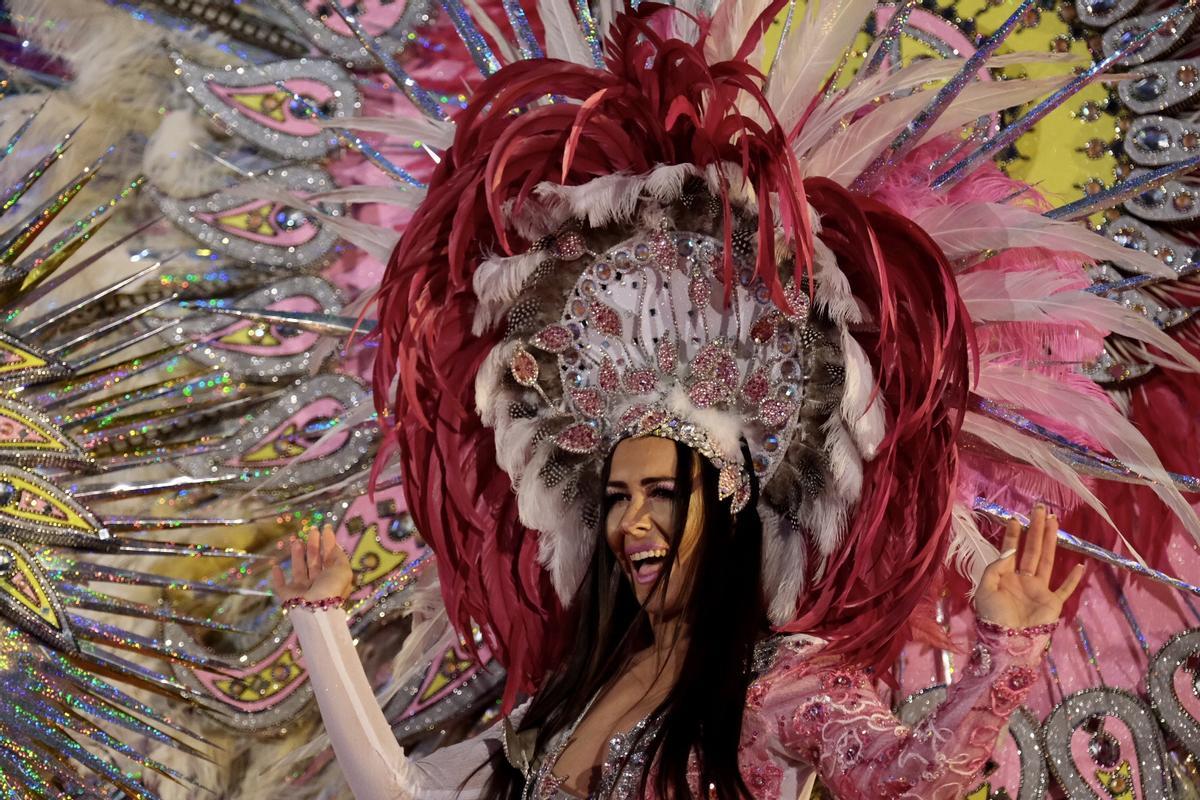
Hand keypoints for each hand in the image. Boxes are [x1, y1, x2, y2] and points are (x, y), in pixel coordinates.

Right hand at [270, 524, 353, 602]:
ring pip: (299, 570)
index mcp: (333, 579)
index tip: (326, 528)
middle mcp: (318, 584)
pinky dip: (277, 577)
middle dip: (313, 545)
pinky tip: (276, 566)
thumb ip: (339, 556)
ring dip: (297, 555)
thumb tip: (334, 545)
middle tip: (311, 530)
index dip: (329, 543)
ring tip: (296, 541)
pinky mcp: (288, 596)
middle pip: (315, 561)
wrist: (314, 609)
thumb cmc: (331, 588)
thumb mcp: (343, 570)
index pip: (331, 558)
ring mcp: (303, 590)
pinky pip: (281, 586)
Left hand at [973, 505, 1084, 628]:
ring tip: (1054, 523)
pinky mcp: (1052, 602)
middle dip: (1035, 530)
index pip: (1010, 550)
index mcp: (1005, 576)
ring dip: (1051, 541)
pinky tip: (1081, 565)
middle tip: (1040, 509)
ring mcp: (1039, 590)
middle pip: (1032, 549)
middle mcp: (1023, 579)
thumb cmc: (993, 617)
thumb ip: (995, 568)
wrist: (1008, 642)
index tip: (1015, 518)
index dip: (1013, 535)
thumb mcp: (985, 589)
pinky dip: (1073, 578)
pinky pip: (1065, 589)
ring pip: (1047, 561)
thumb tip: (1010, 550)